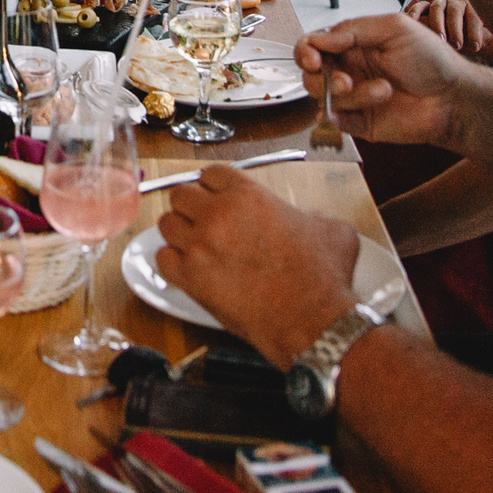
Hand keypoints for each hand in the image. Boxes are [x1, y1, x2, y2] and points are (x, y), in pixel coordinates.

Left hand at [154, 168, 359, 365]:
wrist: (311, 319)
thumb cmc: (321, 278)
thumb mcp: (331, 229)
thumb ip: (312, 215)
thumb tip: (309, 219)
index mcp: (248, 195)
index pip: (211, 173)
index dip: (212, 186)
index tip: (215, 197)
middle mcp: (218, 214)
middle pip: (181, 194)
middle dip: (191, 207)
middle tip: (203, 223)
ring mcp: (200, 245)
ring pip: (166, 224)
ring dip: (178, 233)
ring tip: (195, 246)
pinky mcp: (190, 278)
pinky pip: (162, 259)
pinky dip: (171, 263)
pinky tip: (187, 269)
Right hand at [297, 12, 469, 147]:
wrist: (453, 97)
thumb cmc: (432, 60)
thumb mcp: (395, 27)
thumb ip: (353, 28)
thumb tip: (320, 38)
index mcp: (353, 44)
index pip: (313, 45)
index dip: (306, 51)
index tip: (313, 57)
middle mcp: (349, 69)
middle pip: (310, 74)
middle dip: (322, 76)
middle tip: (344, 79)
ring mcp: (353, 97)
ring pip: (324, 97)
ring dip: (351, 93)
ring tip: (383, 89)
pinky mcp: (359, 122)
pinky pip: (337, 119)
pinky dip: (352, 110)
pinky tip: (379, 101)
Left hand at [407, 0, 492, 53]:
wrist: (478, 35)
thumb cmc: (450, 35)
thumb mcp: (436, 31)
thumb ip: (423, 29)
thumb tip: (404, 37)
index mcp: (430, 4)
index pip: (419, 4)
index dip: (415, 10)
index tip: (411, 18)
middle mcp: (443, 1)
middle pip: (436, 9)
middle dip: (437, 24)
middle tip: (440, 40)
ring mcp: (459, 2)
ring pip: (455, 13)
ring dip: (455, 30)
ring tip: (457, 45)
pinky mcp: (476, 8)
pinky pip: (474, 19)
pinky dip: (474, 33)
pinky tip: (475, 46)